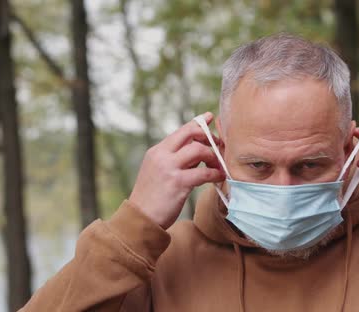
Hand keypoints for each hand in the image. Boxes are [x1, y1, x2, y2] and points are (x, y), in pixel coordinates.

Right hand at [129, 112, 224, 228]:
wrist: (140, 219)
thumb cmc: (152, 198)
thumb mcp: (158, 172)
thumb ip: (174, 159)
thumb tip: (198, 151)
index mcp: (157, 151)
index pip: (181, 130)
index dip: (198, 123)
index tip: (210, 117)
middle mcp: (161, 155)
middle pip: (190, 133)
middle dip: (208, 136)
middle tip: (219, 146)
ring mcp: (169, 168)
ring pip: (198, 150)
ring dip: (213, 156)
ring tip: (218, 166)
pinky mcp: (178, 183)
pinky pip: (203, 172)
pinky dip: (215, 173)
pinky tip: (218, 177)